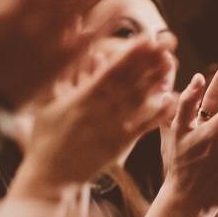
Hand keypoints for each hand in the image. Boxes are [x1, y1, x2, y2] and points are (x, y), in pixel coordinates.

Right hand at [11, 33, 176, 195]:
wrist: (51, 177)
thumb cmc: (46, 138)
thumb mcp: (48, 103)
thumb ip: (63, 77)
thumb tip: (75, 51)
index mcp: (80, 99)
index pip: (109, 73)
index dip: (128, 56)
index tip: (144, 39)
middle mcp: (98, 112)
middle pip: (128, 83)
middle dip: (146, 62)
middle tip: (165, 44)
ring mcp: (110, 129)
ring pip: (137, 102)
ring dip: (155, 82)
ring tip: (170, 64)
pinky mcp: (119, 145)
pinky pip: (141, 127)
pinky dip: (156, 114)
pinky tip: (170, 100)